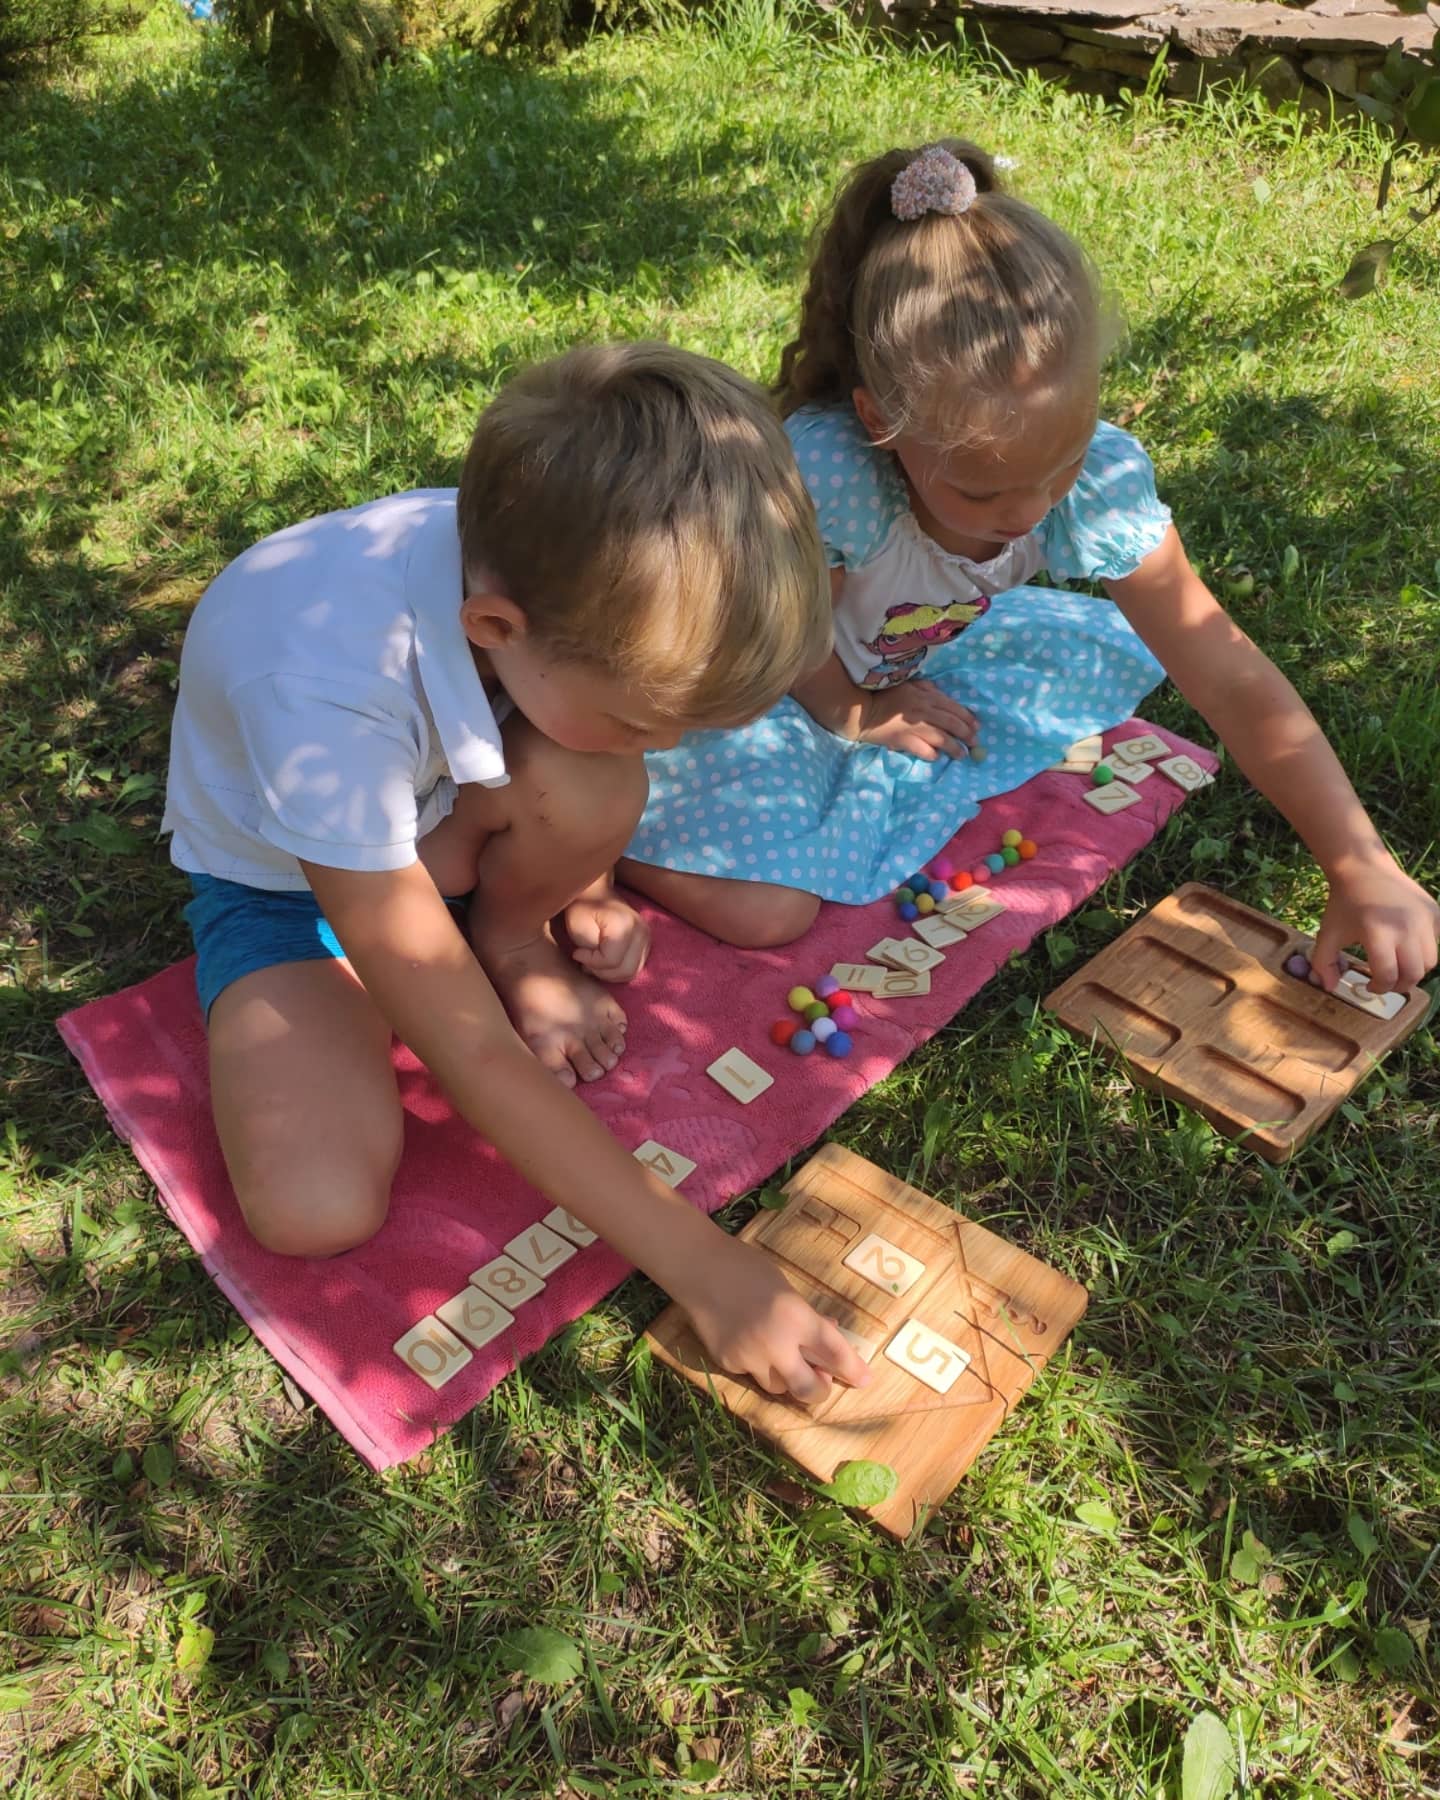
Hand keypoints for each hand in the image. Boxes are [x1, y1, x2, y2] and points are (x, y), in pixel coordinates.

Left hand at [564, 888, 650, 982]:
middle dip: (602, 972)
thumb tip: (597, 967)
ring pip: (631, 973)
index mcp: (625, 924)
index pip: (612, 960)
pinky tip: (603, 962)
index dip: (591, 962)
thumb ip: (591, 951)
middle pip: (626, 970)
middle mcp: (641, 931)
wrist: (595, 893)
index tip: (577, 953)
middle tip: (585, 962)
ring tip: (593, 962)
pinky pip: (634, 968)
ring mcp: (647, 938)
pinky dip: (618, 971)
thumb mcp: (578, 928)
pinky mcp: (646, 944)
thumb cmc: (583, 908)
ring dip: (610, 974)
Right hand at [681, 1238, 871, 1406]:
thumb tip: (828, 1333)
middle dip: (820, 1390)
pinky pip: (752, 1374)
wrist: (698, 1268)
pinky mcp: (728, 1363)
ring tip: (781, 1354)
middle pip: (809, 1389)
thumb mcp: (786, 1288)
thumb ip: (806, 1317)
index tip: (865, 1379)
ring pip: (779, 1387)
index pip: (834, 1353)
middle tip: (822, 1382)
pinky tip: (749, 1341)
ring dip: (788, 1377)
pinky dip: (758, 1364)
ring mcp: (749, 1357)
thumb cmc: (747, 1268)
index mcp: (796, 1317)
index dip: (853, 1369)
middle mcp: (776, 1344)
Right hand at [859, 680, 978, 761]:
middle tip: (974, 742)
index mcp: (926, 696)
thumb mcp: (907, 684)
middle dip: (966, 734)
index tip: (977, 726)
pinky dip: (932, 754)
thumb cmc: (883, 695)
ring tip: (961, 755)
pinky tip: (937, 757)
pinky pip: (922, 750)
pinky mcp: (903, 740)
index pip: (953, 707)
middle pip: (951, 723)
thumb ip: (926, 687)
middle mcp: (923, 711)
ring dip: (954, 748)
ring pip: (941, 738)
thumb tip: (940, 693)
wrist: (861, 710)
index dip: (967, 717)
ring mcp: (914, 727)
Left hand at [1312, 855, 1439, 993]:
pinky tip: (1407, 946)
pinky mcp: (1434, 912)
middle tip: (1387, 982)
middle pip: (1414, 973)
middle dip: (1399, 985)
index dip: (1379, 988)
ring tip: (1398, 967)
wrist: (1363, 868)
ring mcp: (1424, 919)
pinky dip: (1425, 950)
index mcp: (1378, 934)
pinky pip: (1436, 942)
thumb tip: (1329, 988)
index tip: (1370, 986)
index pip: (1388, 975)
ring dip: (1415, 970)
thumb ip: (1323, 964)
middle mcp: (1406, 927)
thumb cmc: (1343, 904)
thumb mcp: (1327, 933)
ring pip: (1430, 961)